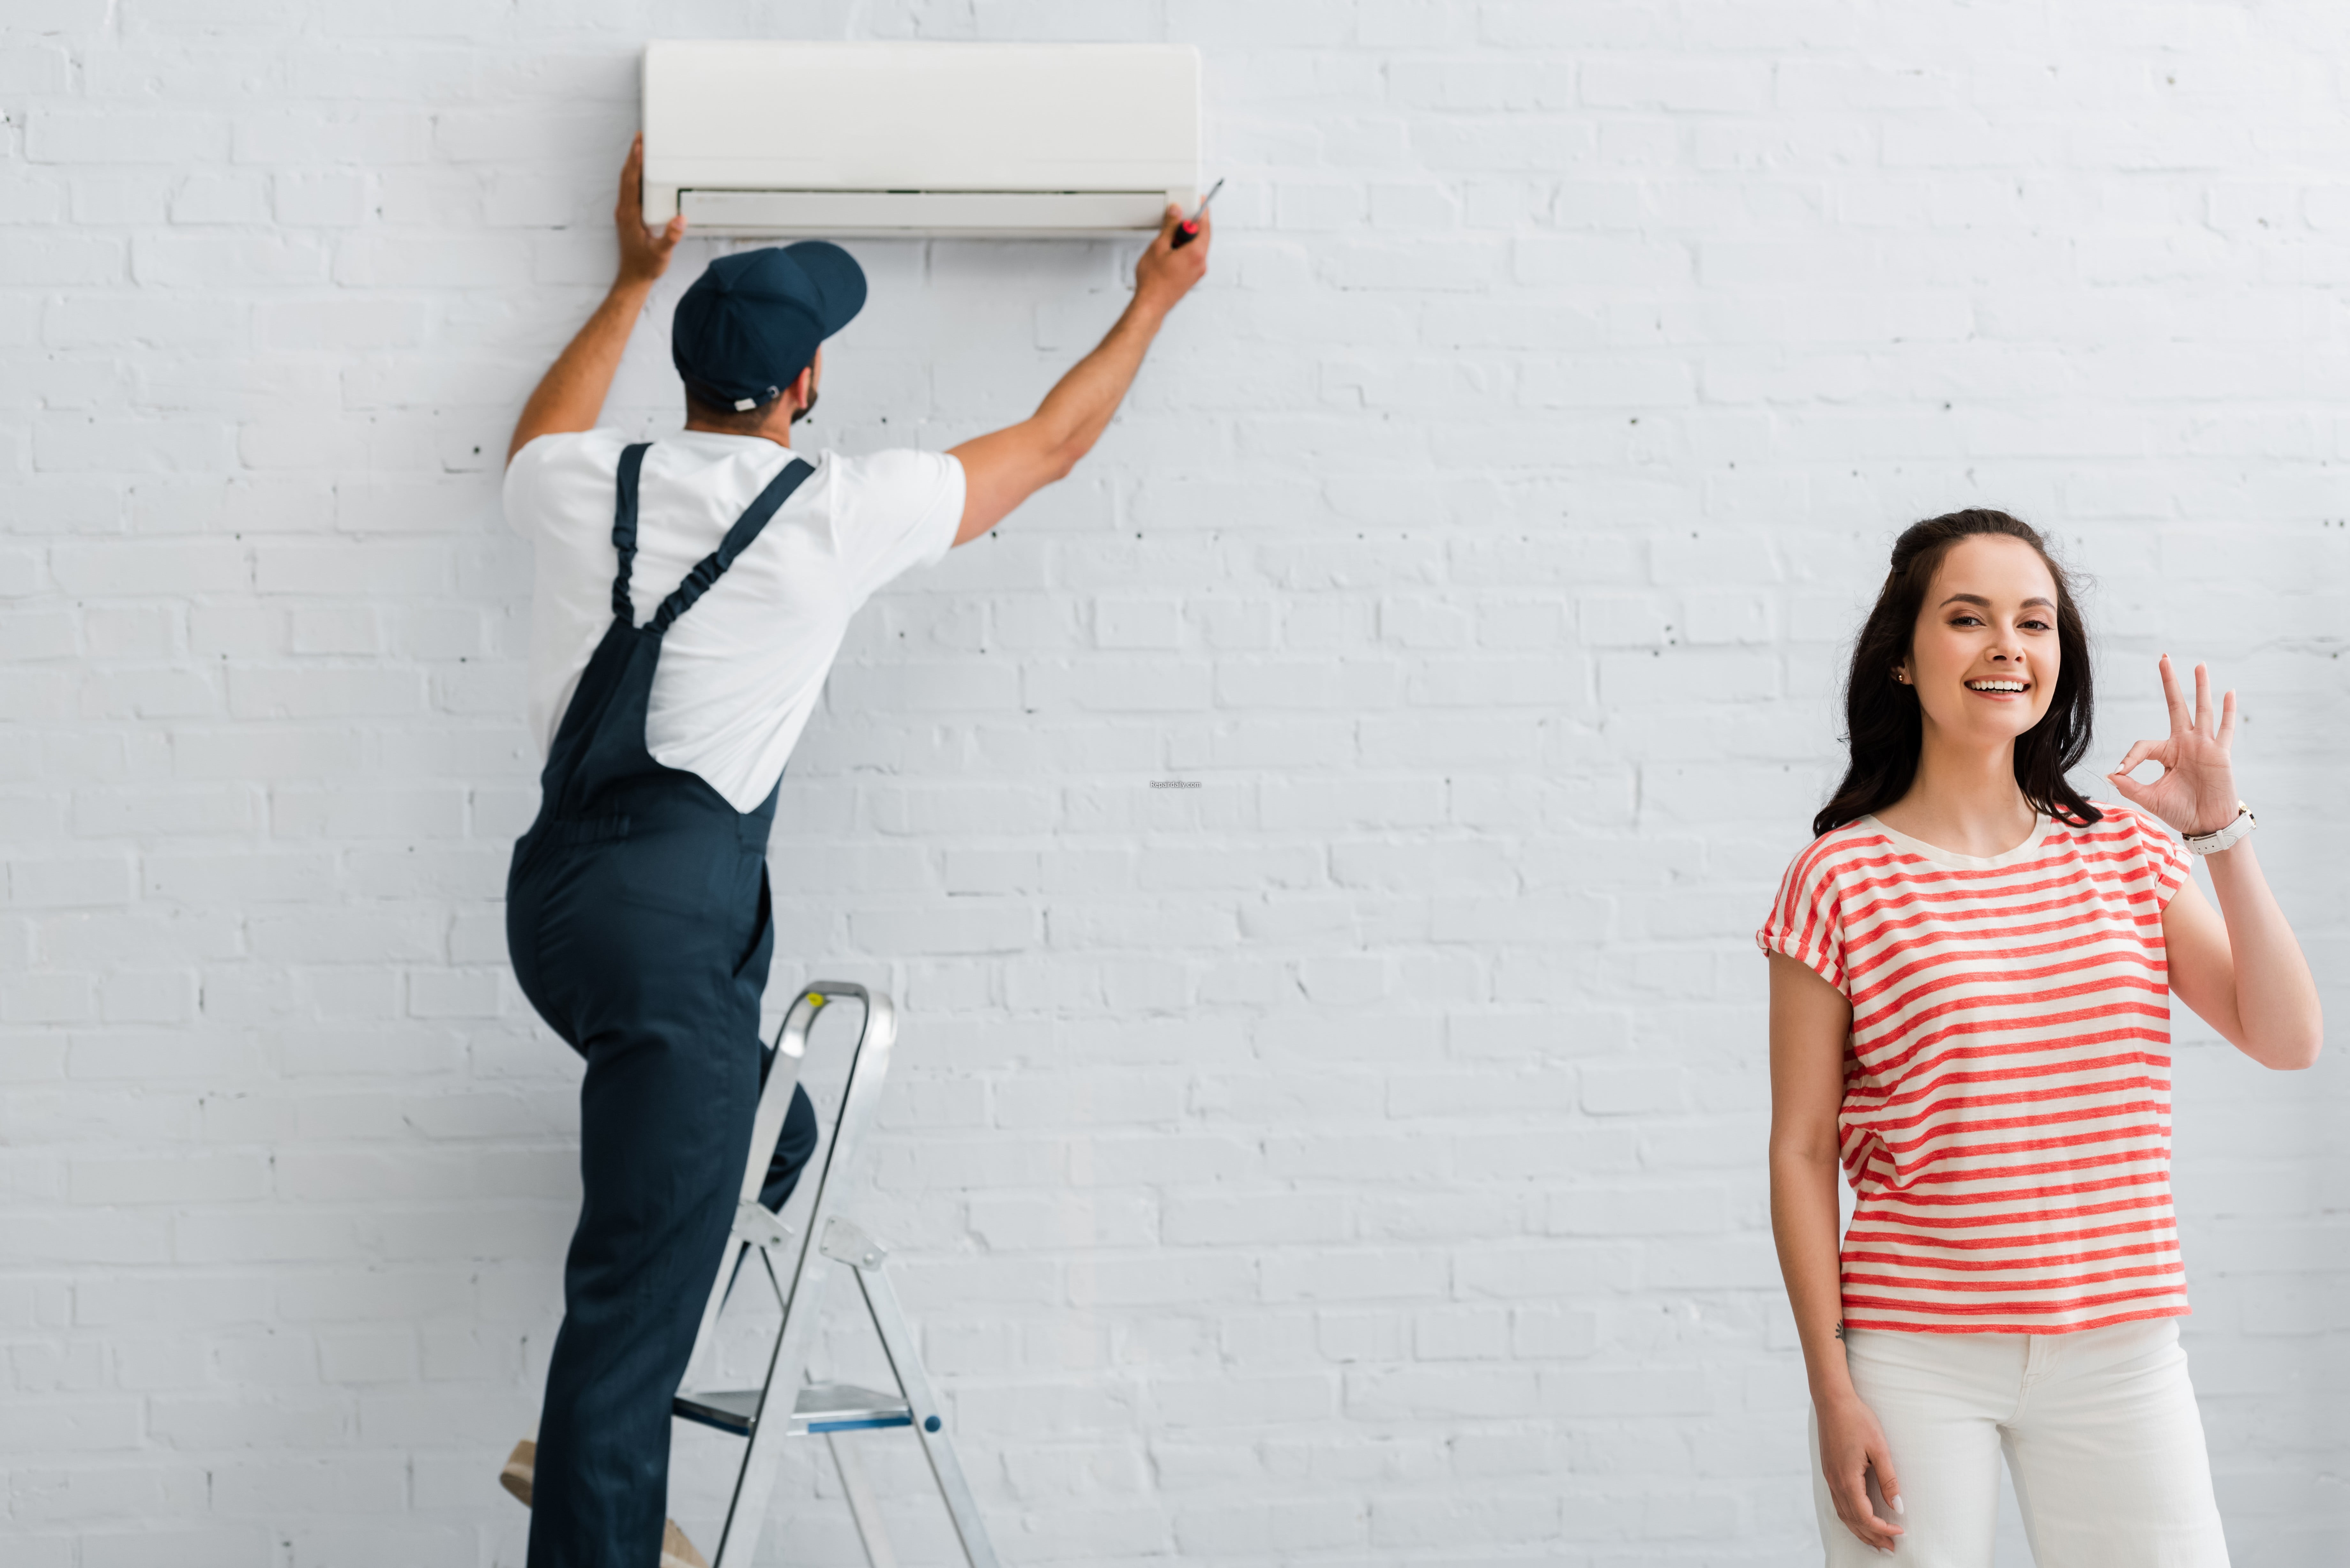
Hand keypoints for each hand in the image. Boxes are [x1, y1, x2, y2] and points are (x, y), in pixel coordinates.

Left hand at [615, 133, 685, 287]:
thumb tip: (680, 220)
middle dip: (633, 155)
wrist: (634, 277)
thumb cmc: (645, 266)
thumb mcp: (661, 253)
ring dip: (633, 163)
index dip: (635, 163)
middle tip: (640, 138)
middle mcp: (624, 211)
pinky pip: (630, 189)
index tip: (639, 146)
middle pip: (626, 176)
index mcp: (629, 215)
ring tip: (640, 148)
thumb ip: (671, 237)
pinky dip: (635, 175)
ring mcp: (625, 212)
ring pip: (627, 181)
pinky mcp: (629, 215)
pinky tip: (642, 171)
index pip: (631, 182)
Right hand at [1132, 200, 1209, 315]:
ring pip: (1195, 248)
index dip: (1202, 212)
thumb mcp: (1158, 246)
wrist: (1151, 304)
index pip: (1205, 226)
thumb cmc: (1154, 281)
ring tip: (1166, 243)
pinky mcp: (1191, 278)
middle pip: (1201, 237)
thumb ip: (1170, 227)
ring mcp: (1197, 272)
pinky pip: (1191, 258)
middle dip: (1189, 227)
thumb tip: (1176, 213)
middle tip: (1175, 222)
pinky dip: (1183, 251)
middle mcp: (1201, 263)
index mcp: (1196, 253)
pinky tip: (1168, 254)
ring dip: (1184, 241)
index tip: (1200, 202)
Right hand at [1817, 1391, 1905, 1551]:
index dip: (1883, 1529)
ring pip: (1844, 1515)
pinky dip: (1850, 1518)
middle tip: (1890, 1548)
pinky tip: (1859, 1520)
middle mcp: (1835, 1482)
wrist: (1832, 1401)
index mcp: (1847, 1479)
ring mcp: (1830, 1477)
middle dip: (1872, 1537)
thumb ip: (1889, 1480)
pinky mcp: (1829, 1472)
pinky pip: (1838, 1504)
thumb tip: (1898, 1506)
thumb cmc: (1857, 1420)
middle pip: (1853, 1521)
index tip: (1900, 1532)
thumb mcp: (1880, 1449)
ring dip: (1860, 1531)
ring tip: (1876, 1541)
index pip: (1865, 1516)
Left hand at [2108, 654, 2240, 836]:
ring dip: (2201, 688)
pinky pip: (2225, 729)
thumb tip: (2110, 775)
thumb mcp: (2151, 799)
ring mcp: (2204, 746)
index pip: (2143, 746)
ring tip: (2199, 666)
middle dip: (2169, 683)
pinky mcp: (2220, 754)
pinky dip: (2228, 712)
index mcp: (2166, 754)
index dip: (2129, 758)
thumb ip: (2131, 786)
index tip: (2120, 772)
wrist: (2206, 825)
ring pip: (2201, 711)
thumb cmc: (2181, 811)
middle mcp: (2185, 744)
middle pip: (2175, 706)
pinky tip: (2229, 693)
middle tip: (2163, 658)